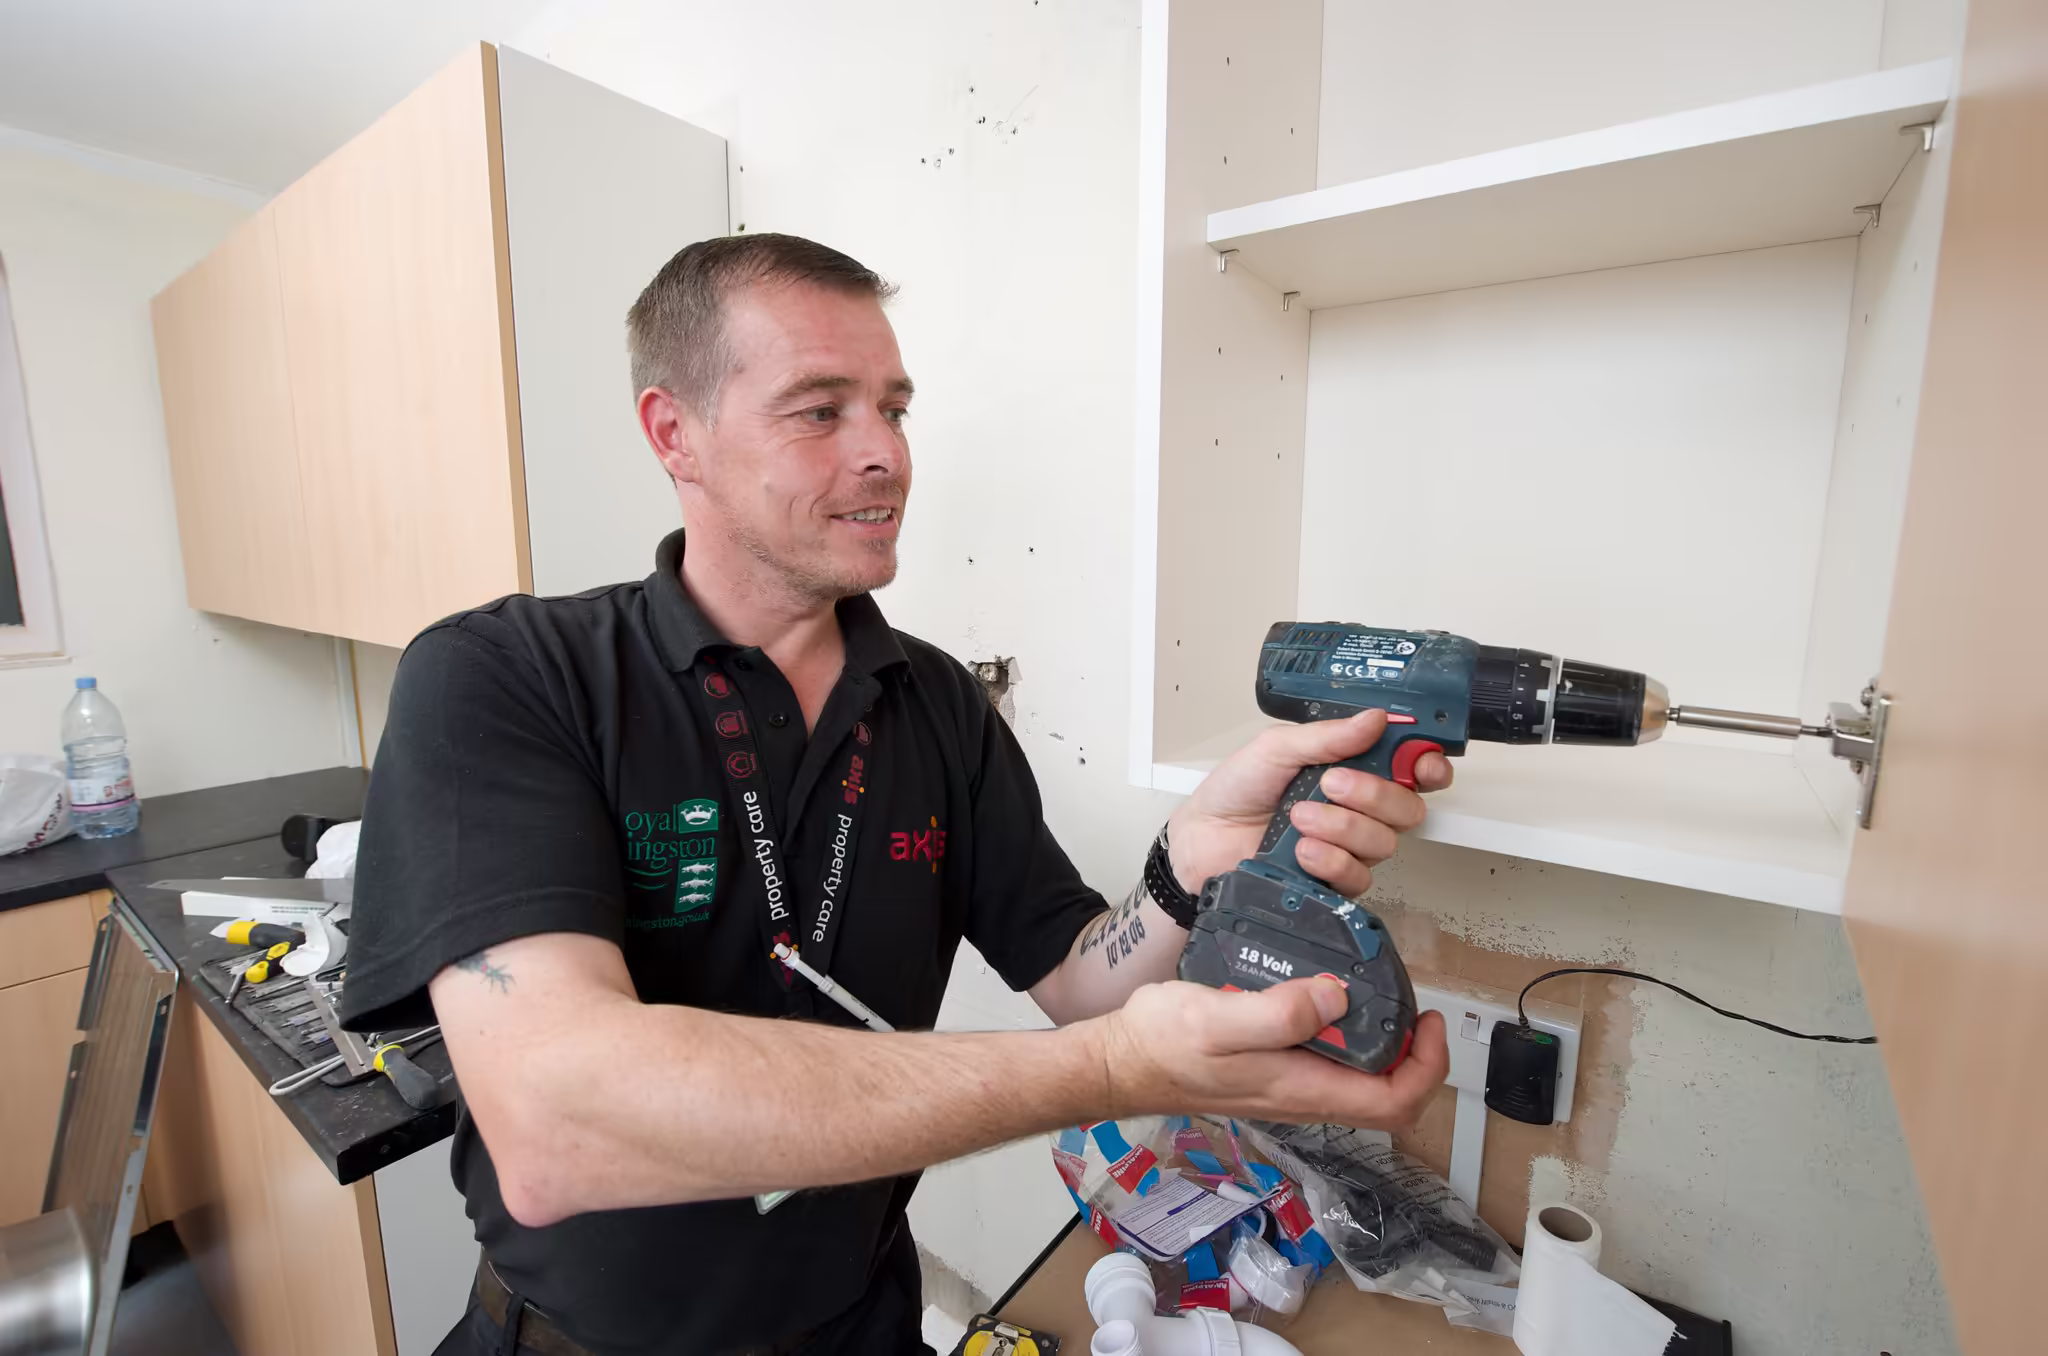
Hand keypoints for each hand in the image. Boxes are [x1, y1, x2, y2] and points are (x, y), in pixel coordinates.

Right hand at [1094, 976, 1448, 1131]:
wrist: (1121, 1062)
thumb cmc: (1162, 1046)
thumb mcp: (1218, 1020)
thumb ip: (1279, 1013)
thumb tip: (1336, 999)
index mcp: (1301, 1089)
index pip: (1393, 1101)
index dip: (1427, 1067)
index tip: (1429, 1022)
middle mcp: (1301, 1094)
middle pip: (1385, 1095)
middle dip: (1414, 1055)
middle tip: (1413, 1006)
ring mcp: (1287, 1084)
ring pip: (1358, 1078)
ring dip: (1383, 1044)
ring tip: (1379, 994)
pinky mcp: (1271, 1068)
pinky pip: (1327, 1060)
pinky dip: (1344, 1033)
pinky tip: (1325, 995)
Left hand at [1166, 710, 1452, 895]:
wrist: (1203, 838)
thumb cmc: (1237, 789)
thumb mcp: (1276, 748)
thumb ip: (1326, 737)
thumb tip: (1375, 719)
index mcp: (1353, 767)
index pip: (1411, 769)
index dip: (1428, 767)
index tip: (1422, 766)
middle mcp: (1359, 807)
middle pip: (1407, 807)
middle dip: (1374, 795)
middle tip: (1331, 784)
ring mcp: (1348, 845)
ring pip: (1384, 842)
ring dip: (1341, 827)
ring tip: (1299, 818)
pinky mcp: (1333, 879)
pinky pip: (1358, 875)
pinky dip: (1330, 859)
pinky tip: (1302, 850)